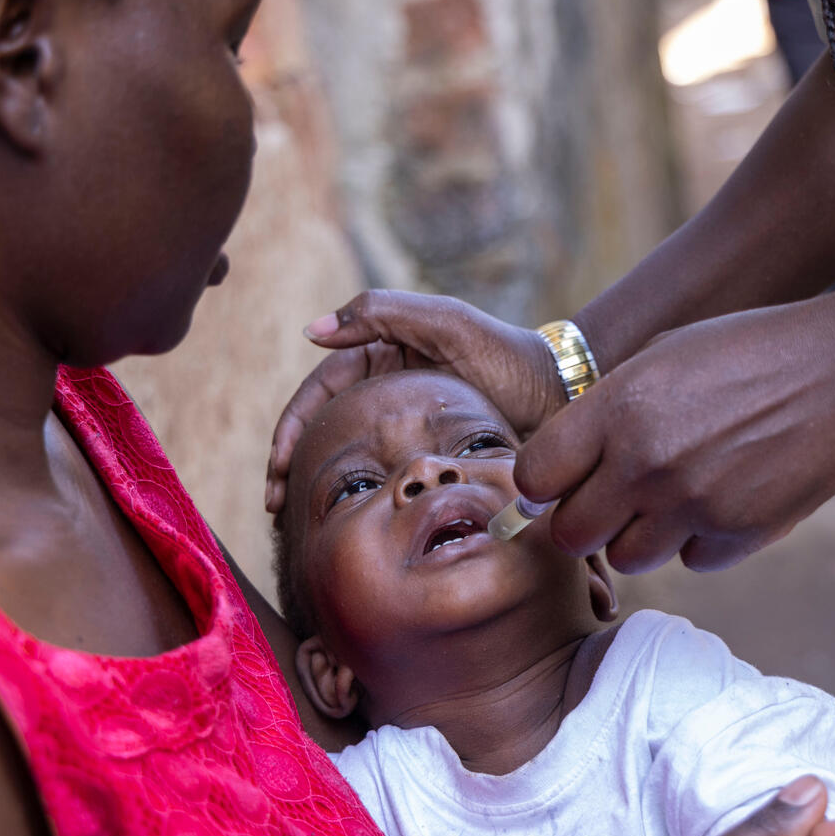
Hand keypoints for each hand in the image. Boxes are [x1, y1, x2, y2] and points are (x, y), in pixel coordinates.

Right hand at [264, 290, 562, 512]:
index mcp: (382, 352)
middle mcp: (387, 387)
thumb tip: (313, 331)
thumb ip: (383, 313)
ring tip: (292, 518)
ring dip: (315, 483)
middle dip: (290, 462)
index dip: (293, 426)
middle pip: (324, 426)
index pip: (321, 389)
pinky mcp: (427, 454)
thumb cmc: (508, 355)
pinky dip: (357, 495)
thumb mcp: (447, 324)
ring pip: (347, 454)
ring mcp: (405, 423)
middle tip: (274, 502)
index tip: (279, 464)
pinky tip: (343, 522)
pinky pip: (381, 475)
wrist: (561, 398)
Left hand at [518, 297, 834, 572]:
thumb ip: (606, 412)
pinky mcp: (739, 534)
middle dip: (584, 519)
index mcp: (619, 408)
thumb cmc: (749, 350)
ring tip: (672, 494)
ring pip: (628, 557)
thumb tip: (561, 466)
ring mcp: (694, 504)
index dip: (543, 483)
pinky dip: (699, 540)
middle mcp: (647, 462)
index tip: (560, 480)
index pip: (536, 477)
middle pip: (572, 534)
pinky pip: (691, 560)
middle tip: (610, 498)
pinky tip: (723, 496)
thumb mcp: (663, 356)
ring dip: (639, 535)